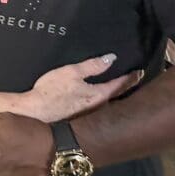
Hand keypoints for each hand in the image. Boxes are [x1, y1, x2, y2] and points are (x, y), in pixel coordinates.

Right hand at [25, 55, 139, 122]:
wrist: (35, 113)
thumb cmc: (52, 92)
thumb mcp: (71, 73)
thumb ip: (92, 65)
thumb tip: (112, 58)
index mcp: (101, 95)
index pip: (122, 84)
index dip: (131, 76)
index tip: (140, 70)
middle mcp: (100, 107)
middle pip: (119, 95)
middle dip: (126, 87)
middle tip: (134, 77)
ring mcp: (92, 115)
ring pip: (109, 101)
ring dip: (115, 93)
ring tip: (119, 84)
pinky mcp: (82, 117)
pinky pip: (99, 105)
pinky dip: (104, 98)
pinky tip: (100, 94)